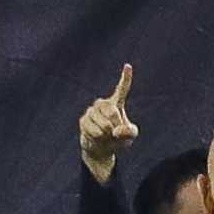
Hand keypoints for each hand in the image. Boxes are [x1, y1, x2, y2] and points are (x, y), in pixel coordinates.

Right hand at [79, 63, 139, 181]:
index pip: (122, 89)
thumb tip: (117, 131)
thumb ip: (130, 132)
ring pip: (104, 124)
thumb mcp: (130, 135)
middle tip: (115, 132)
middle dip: (116, 125)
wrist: (102, 148)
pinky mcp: (83, 121)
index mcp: (116, 103)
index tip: (128, 66)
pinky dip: (99, 137)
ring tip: (106, 134)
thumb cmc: (119, 138)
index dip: (125, 78)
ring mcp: (91, 111)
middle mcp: (102, 104)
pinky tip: (97, 136)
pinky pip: (95, 132)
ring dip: (107, 133)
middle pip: (112, 112)